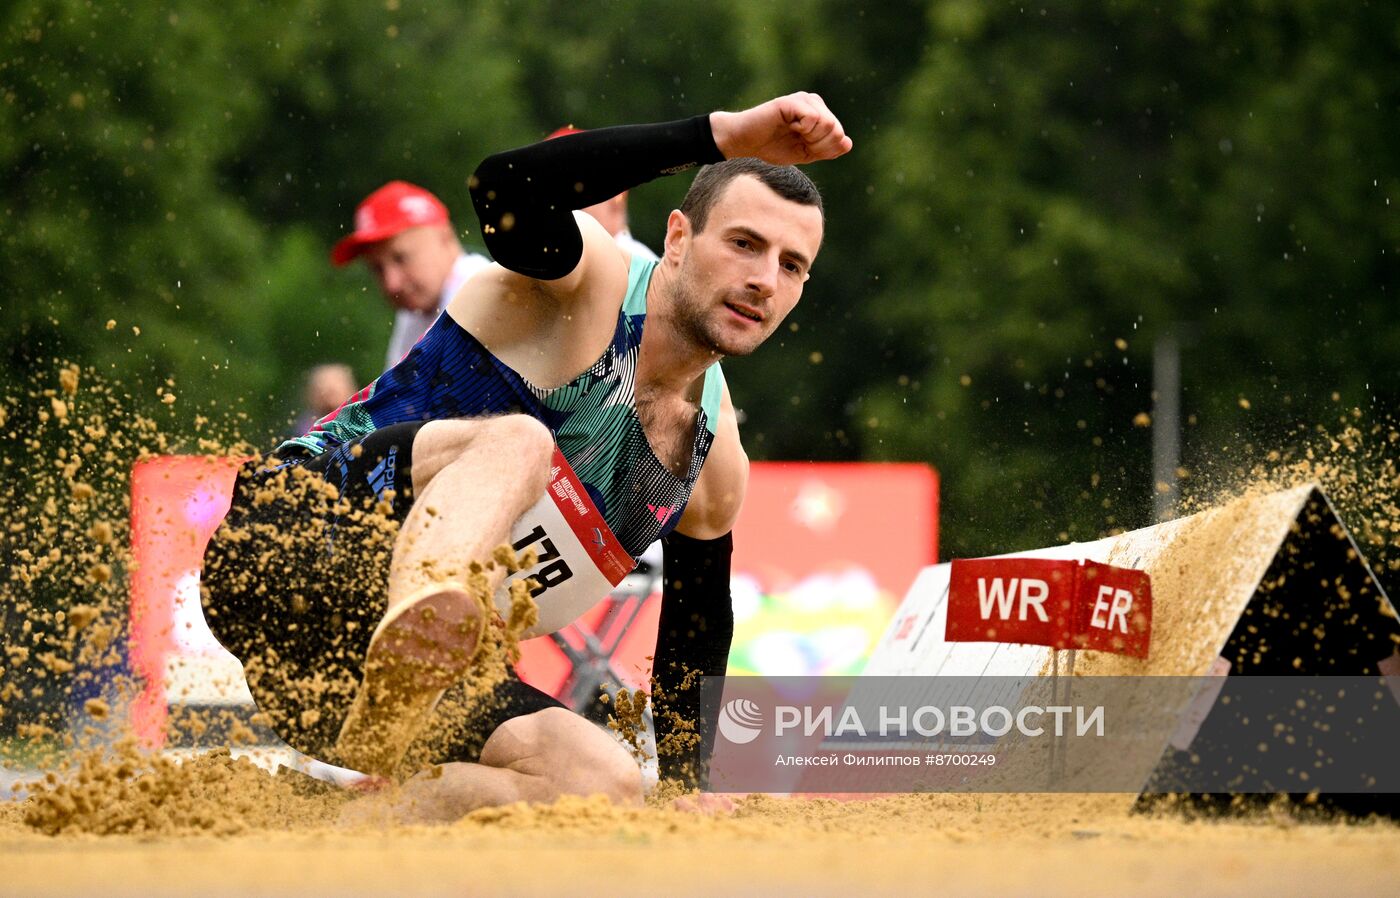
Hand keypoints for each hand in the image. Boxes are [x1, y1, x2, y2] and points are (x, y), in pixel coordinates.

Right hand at [710, 92, 852, 164]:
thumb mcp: (804, 154)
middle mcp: (813, 102)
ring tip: (793, 133)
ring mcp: (803, 99)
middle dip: (819, 145)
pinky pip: (812, 118)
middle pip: (836, 129)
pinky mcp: (791, 101)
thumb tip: (847, 143)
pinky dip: (803, 130)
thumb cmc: (771, 146)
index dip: (825, 150)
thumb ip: (826, 149)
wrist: (744, 142)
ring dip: (810, 137)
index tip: (804, 148)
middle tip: (798, 142)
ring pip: (827, 123)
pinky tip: (788, 126)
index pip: (839, 135)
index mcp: (819, 113)